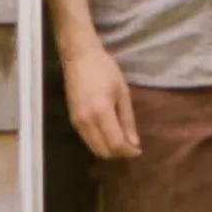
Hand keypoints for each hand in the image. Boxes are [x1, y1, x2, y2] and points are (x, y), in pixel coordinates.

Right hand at [60, 42, 140, 159]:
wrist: (79, 57)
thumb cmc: (105, 69)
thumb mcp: (122, 92)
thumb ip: (127, 120)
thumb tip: (134, 143)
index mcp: (101, 112)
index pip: (115, 143)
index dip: (128, 151)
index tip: (139, 150)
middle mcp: (86, 121)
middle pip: (102, 151)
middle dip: (118, 153)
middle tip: (131, 147)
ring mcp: (76, 122)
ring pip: (93, 148)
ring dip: (108, 149)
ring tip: (122, 142)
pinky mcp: (72, 120)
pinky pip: (87, 140)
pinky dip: (99, 143)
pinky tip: (109, 135)